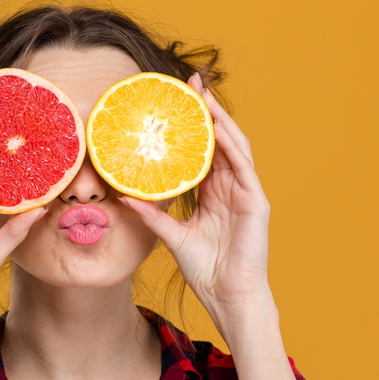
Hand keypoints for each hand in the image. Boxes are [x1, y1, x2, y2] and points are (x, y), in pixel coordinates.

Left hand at [120, 73, 272, 334]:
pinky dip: (230, 146)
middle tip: (191, 83)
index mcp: (214, 193)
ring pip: (234, 146)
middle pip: (220, 140)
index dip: (194, 124)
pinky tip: (217, 129)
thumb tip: (122, 196)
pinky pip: (243, 166)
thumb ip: (151, 215)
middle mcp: (231, 187)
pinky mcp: (256, 202)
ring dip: (220, 119)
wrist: (228, 296)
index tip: (177, 99)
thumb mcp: (171, 236)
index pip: (203, 150)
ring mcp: (246, 192)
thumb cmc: (206, 270)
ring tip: (204, 96)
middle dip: (208, 110)